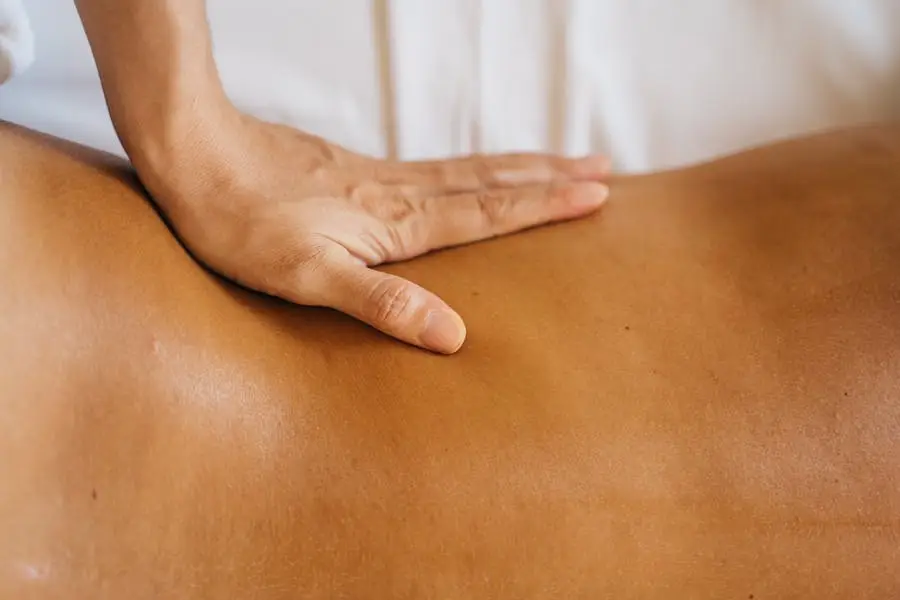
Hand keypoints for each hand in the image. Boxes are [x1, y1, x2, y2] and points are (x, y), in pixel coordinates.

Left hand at [143, 111, 610, 353]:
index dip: (543, 206)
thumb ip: (382, 302)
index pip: (488, 212)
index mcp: (398, 221)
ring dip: (517, 166)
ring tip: (554, 162)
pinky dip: (469, 168)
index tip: (596, 194)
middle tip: (601, 168)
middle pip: (490, 180)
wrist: (196, 155)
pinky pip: (431, 168)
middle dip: (548, 176)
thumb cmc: (245, 222)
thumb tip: (452, 334)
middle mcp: (398, 192)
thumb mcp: (311, 278)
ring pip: (465, 168)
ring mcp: (377, 176)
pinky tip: (465, 173)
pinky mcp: (352, 170)